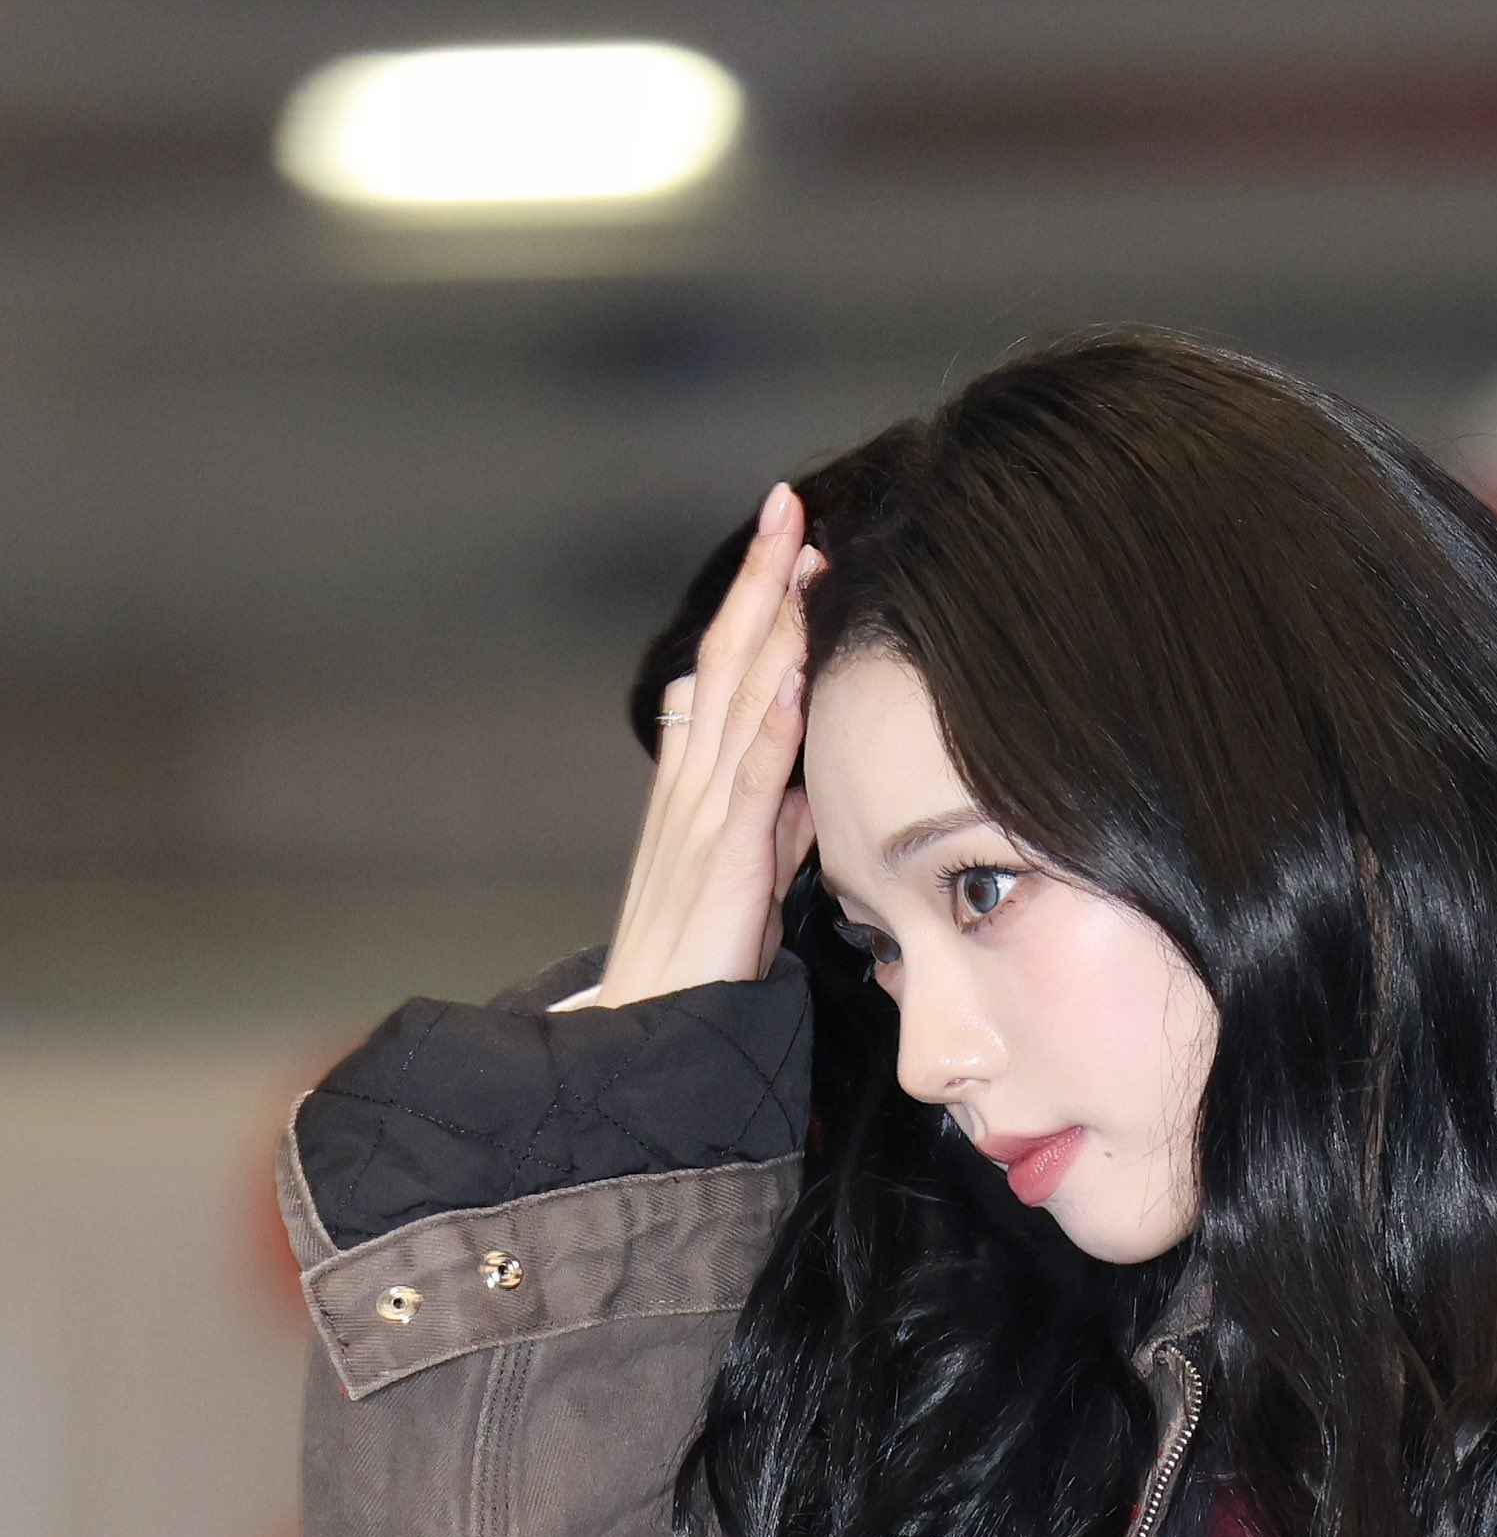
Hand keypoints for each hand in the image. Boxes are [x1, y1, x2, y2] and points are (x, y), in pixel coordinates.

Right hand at [593, 481, 823, 1005]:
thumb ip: (775, 822)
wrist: (652, 1030)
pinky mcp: (722, 858)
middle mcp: (691, 783)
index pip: (726, 673)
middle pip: (727, 658)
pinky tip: (798, 666)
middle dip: (760, 581)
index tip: (790, 544)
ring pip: (738, 694)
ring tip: (801, 552)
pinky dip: (775, 714)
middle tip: (790, 505)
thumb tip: (804, 776)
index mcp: (695, 785)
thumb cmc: (700, 963)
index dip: (756, 607)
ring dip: (772, 620)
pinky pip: (751, 772)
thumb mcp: (750, 877)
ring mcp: (701, 814)